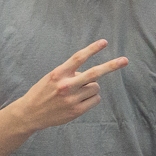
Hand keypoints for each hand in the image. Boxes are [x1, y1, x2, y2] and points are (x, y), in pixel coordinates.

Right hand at [9, 39, 127, 131]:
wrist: (30, 113)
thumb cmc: (43, 92)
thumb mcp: (52, 78)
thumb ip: (70, 73)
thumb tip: (92, 76)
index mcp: (58, 74)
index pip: (78, 58)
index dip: (92, 49)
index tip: (104, 42)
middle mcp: (66, 85)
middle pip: (94, 74)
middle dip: (111, 66)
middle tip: (125, 60)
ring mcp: (72, 99)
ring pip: (96, 87)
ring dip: (92, 87)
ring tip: (78, 91)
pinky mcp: (77, 111)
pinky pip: (95, 100)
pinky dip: (92, 98)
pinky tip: (80, 100)